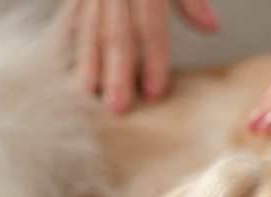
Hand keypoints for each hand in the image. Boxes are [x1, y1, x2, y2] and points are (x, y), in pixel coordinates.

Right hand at [55, 0, 219, 112]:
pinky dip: (62, 42)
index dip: (154, 59)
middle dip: (116, 72)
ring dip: (86, 64)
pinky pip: (68, 16)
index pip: (151, 25)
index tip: (154, 92)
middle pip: (116, 33)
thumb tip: (211, 28)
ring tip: (85, 95)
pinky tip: (59, 66)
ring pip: (88, 28)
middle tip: (116, 106)